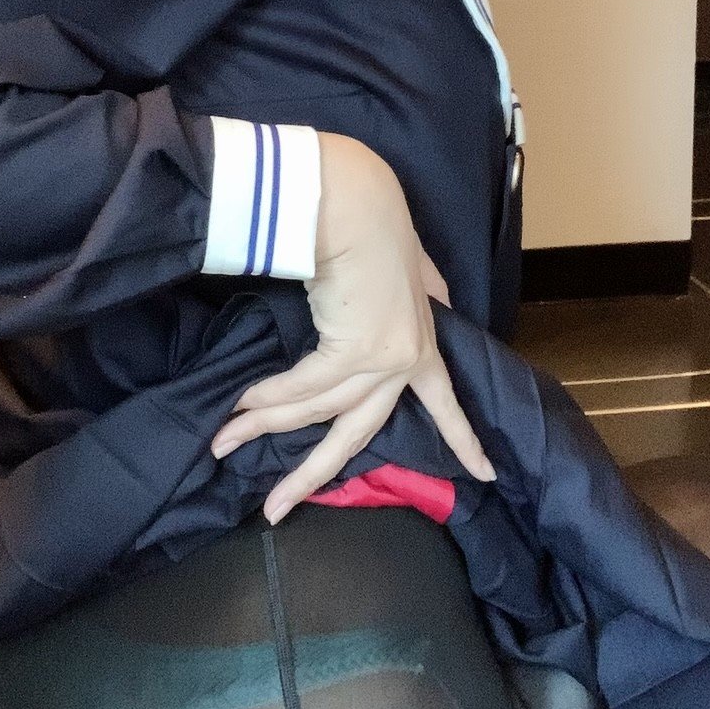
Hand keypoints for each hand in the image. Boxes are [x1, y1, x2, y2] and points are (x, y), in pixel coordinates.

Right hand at [209, 132, 495, 523]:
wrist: (358, 198)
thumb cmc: (376, 219)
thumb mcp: (412, 262)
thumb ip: (424, 286)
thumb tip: (437, 294)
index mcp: (423, 340)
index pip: (446, 400)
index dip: (463, 439)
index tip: (485, 476)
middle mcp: (407, 357)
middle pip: (361, 432)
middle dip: (314, 473)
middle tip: (278, 509)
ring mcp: (383, 358)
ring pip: (317, 413)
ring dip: (263, 425)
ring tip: (224, 442)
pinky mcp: (355, 350)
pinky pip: (303, 388)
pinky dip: (267, 399)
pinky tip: (239, 406)